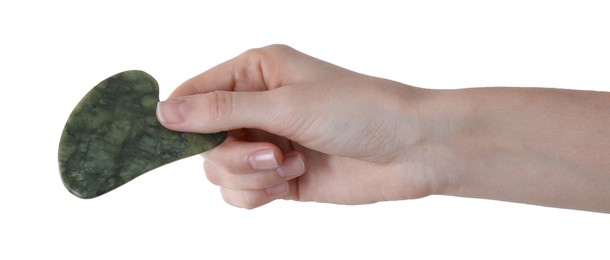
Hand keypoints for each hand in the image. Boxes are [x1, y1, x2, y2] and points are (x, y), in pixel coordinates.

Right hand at [157, 45, 444, 208]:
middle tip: (271, 153)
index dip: (181, 118)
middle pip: (204, 141)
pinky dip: (261, 193)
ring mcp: (266, 144)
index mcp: (255, 73)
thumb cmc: (357, 110)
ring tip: (291, 165)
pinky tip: (293, 179)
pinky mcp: (279, 177)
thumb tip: (165, 112)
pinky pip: (242, 194)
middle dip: (234, 155)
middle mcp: (257, 107)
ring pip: (220, 171)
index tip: (170, 138)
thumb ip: (222, 110)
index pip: (195, 94)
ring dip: (252, 176)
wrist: (407, 151)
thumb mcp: (286, 104)